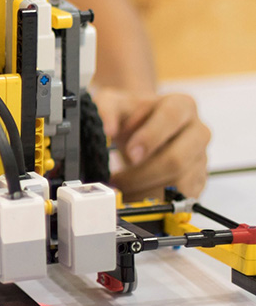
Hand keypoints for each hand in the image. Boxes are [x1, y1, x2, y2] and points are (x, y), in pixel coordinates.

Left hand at [93, 88, 209, 201]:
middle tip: (118, 180)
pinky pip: (181, 199)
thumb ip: (106, 110)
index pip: (171, 118)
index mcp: (181, 105)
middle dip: (143, 174)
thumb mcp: (113, 103)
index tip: (130, 152)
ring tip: (122, 189)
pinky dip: (155, 202)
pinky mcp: (198, 180)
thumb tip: (107, 129)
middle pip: (177, 159)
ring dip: (145, 191)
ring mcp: (200, 158)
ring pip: (179, 184)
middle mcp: (197, 131)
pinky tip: (135, 195)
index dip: (150, 137)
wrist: (139, 126)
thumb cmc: (130, 114)